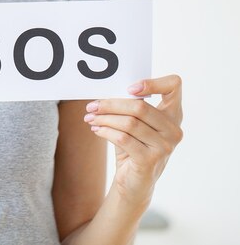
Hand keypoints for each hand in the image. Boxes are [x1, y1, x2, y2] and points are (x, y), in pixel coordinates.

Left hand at [83, 75, 183, 203]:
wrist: (134, 183)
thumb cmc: (133, 148)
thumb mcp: (133, 126)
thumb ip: (128, 109)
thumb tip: (104, 95)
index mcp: (173, 115)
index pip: (174, 86)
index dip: (153, 82)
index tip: (128, 88)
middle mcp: (174, 130)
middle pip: (140, 107)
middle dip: (110, 105)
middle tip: (91, 106)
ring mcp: (165, 146)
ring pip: (129, 123)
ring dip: (104, 119)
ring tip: (90, 119)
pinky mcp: (150, 160)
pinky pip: (122, 138)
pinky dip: (105, 132)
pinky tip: (96, 130)